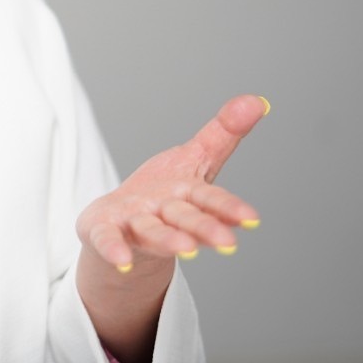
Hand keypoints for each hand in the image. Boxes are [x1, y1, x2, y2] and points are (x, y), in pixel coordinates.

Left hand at [78, 94, 267, 271]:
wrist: (120, 224)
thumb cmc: (162, 192)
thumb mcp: (192, 158)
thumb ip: (223, 132)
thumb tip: (258, 100)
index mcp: (187, 195)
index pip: (211, 199)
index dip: (229, 208)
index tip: (251, 218)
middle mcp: (164, 214)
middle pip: (186, 218)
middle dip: (205, 228)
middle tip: (227, 243)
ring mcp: (134, 224)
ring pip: (152, 231)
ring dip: (169, 240)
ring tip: (186, 250)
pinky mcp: (104, 230)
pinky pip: (107, 240)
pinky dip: (113, 250)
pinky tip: (120, 262)